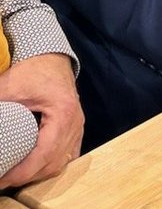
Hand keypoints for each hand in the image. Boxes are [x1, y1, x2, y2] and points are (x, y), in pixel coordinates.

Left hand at [0, 54, 82, 186]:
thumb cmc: (31, 70)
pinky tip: (34, 168)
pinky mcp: (76, 126)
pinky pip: (68, 154)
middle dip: (28, 177)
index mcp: (63, 114)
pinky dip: (51, 164)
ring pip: (63, 161)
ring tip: (16, 176)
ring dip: (39, 173)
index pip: (45, 154)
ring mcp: (78, 125)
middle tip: (4, 180)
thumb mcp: (7, 89)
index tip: (2, 179)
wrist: (49, 57)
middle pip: (55, 163)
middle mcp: (76, 122)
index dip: (23, 172)